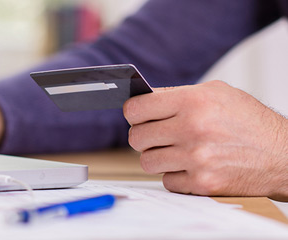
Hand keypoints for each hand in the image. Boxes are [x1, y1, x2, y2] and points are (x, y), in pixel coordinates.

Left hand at [123, 80, 287, 200]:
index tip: (137, 116)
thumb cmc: (250, 123)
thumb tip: (144, 101)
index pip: (137, 108)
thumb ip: (178, 95)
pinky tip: (191, 166)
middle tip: (156, 136)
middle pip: (136, 137)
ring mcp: (197, 159)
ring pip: (147, 161)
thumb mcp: (217, 93)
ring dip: (157, 157)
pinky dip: (175, 176)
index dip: (133, 112)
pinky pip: (167, 181)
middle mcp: (193, 129)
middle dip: (143, 136)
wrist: (283, 156)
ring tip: (175, 151)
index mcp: (194, 101)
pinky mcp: (202, 183)